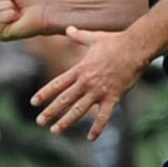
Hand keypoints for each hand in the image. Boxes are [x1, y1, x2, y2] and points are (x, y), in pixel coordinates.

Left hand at [31, 27, 147, 139]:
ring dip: (66, 121)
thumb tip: (69, 28)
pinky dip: (97, 128)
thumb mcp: (93, 37)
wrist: (134, 48)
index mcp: (79, 69)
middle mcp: (86, 82)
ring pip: (79, 109)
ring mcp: (99, 91)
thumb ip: (78, 35)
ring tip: (55, 130)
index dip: (44, 93)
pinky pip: (104, 116)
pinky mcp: (113, 97)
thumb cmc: (114, 42)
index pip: (57, 84)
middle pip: (64, 99)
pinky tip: (90, 138)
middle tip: (39, 122)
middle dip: (50, 111)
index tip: (33, 102)